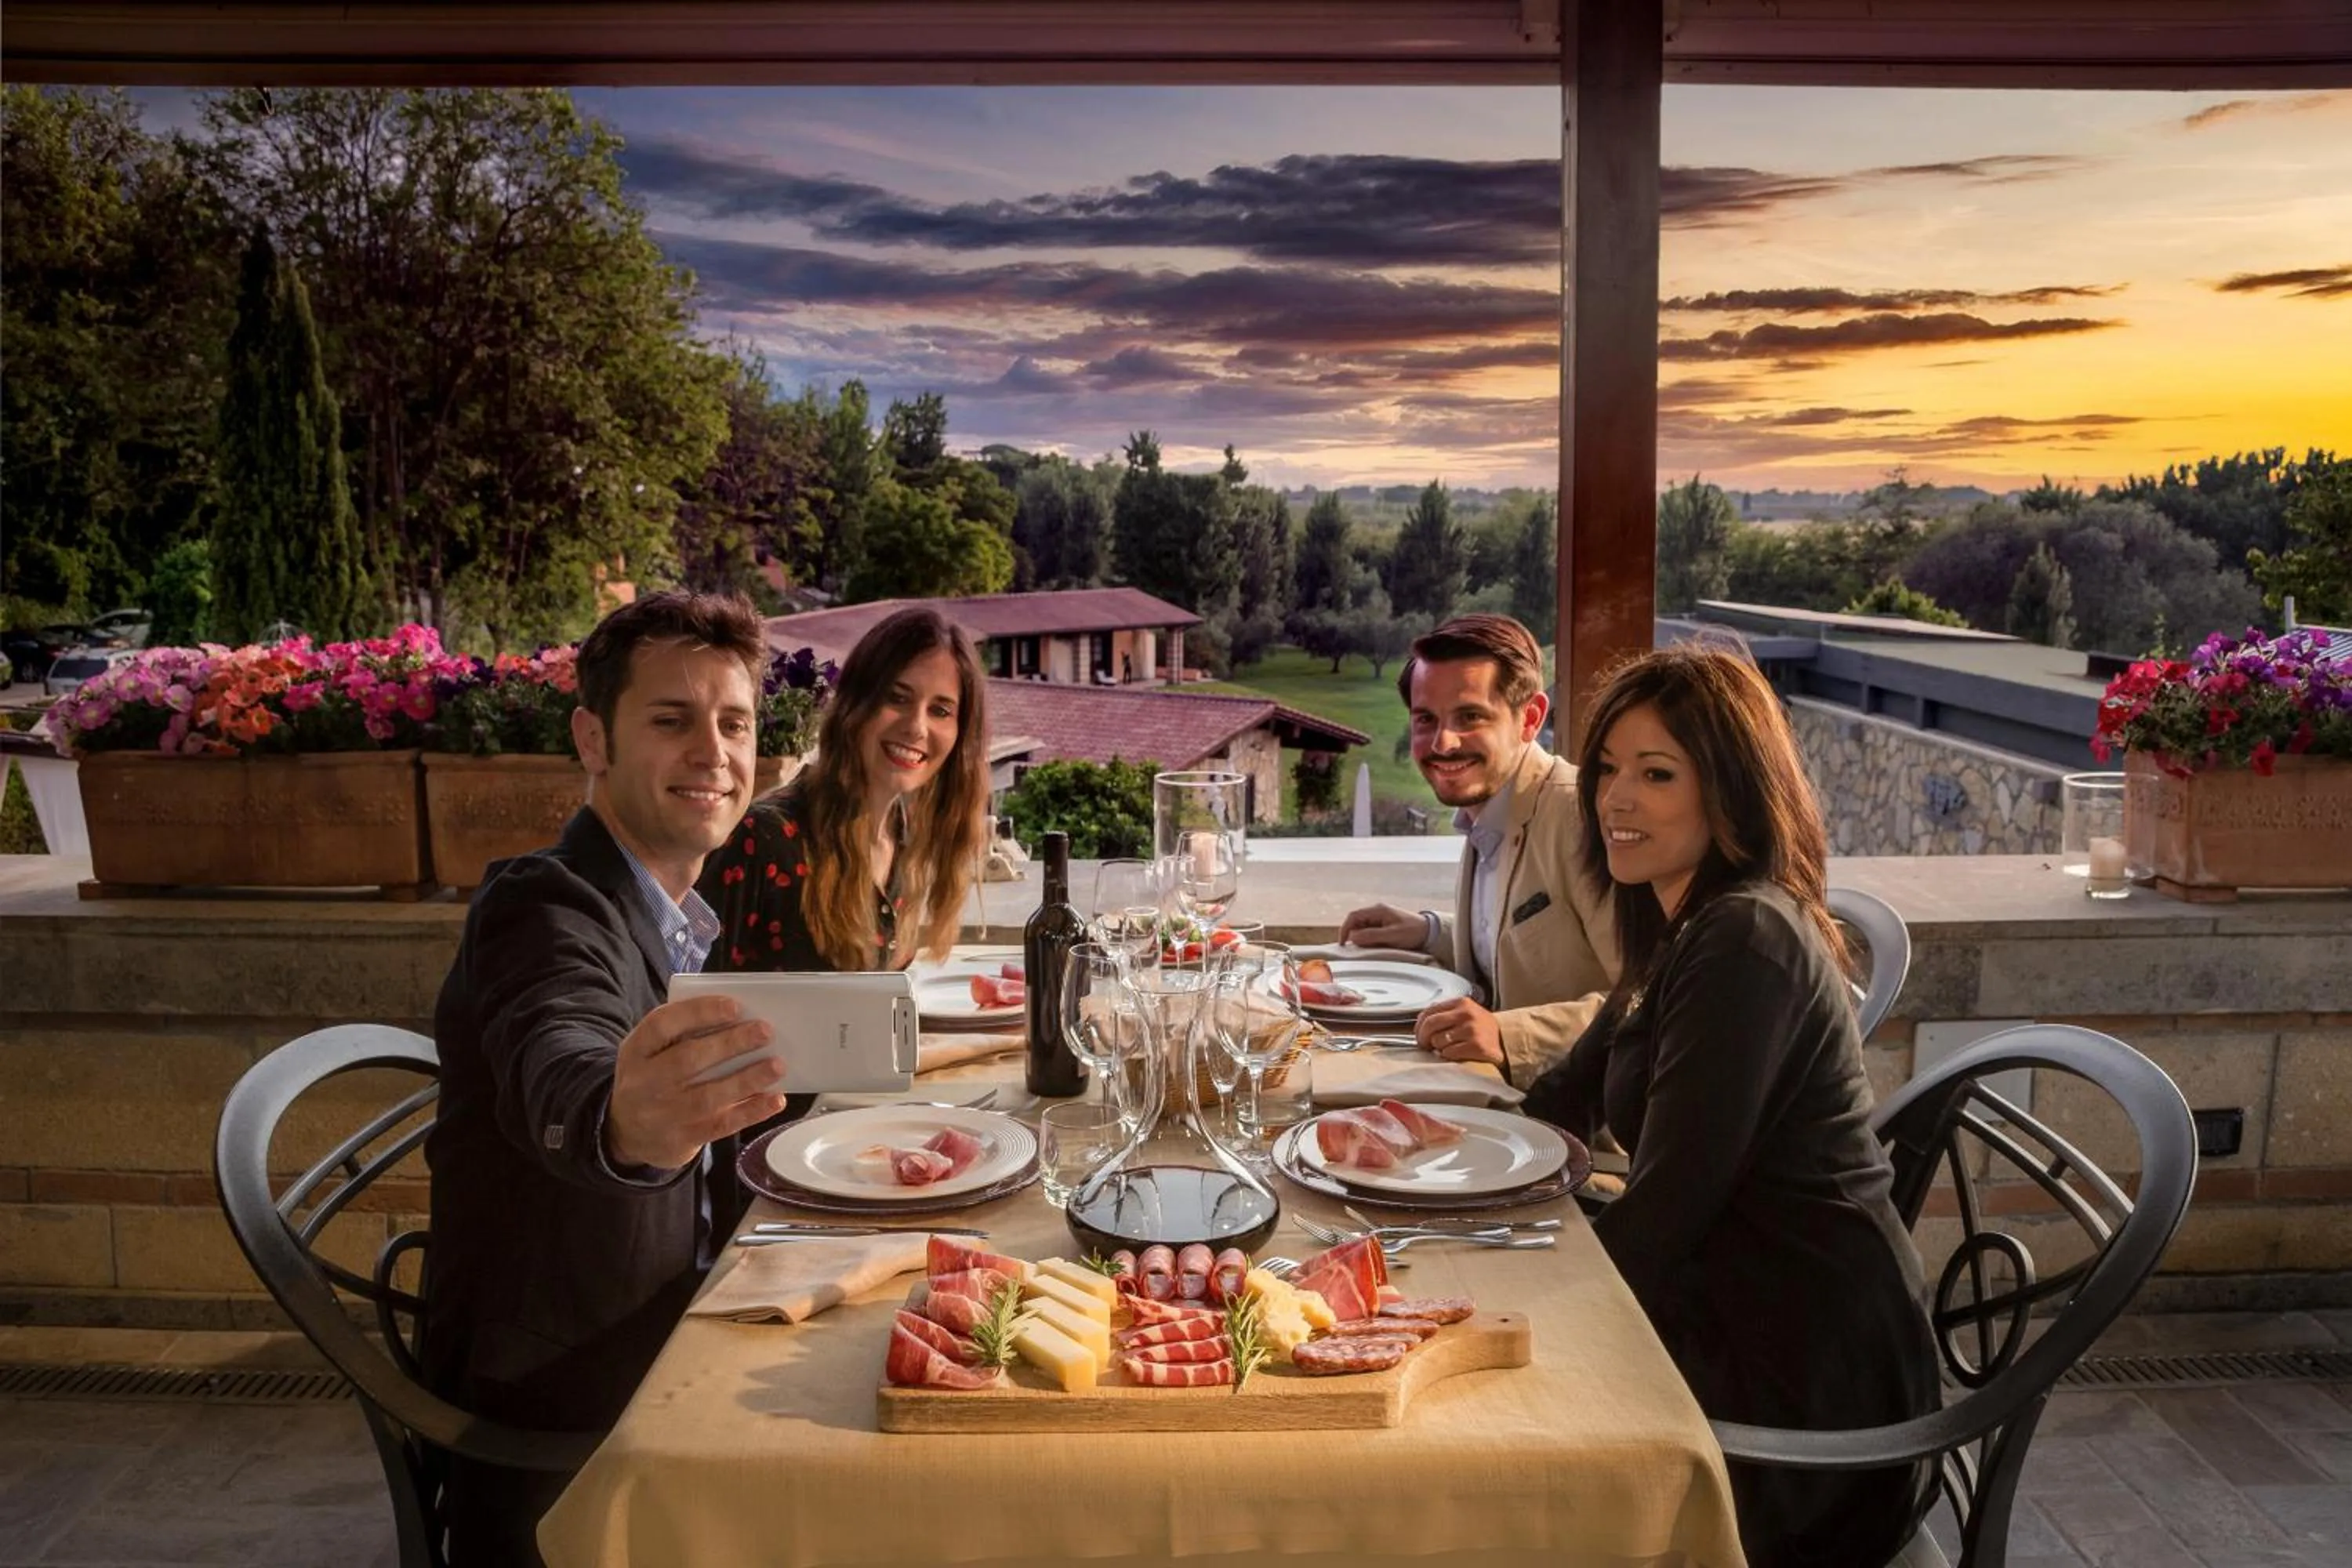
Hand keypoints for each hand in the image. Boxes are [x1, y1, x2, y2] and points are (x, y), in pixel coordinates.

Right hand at [605, 995, 788, 1171]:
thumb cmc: (653, 1079)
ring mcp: (663, 1114)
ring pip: (707, 1096)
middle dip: (730, 1043)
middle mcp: (645, 1082)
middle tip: (766, 1030)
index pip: (661, 1025)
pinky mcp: (682, 1139)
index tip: (734, 1006)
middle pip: (688, 1060)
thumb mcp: (650, 1053)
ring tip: (777, 1065)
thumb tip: (741, 1020)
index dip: (698, 1013)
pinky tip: (775, 1099)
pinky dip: (751, 1111)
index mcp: (636, 1051)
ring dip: (747, 1079)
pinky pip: (721, 1125)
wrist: (626, 1134)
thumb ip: (681, 1035)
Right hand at [1339, 902, 1426, 950]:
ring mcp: (1380, 918)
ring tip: (1369, 949)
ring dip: (1362, 938)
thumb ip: (1372, 936)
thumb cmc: (1413, 932)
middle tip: (1357, 949)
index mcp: (1378, 910)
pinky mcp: (1384, 925)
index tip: (1343, 943)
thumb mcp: (1392, 935)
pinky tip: (1376, 946)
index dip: (1345, 929)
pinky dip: (1369, 939)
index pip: (1353, 916)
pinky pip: (1370, 931)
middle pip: (1356, 922)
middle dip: (1354, 935)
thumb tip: (1353, 937)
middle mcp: (1377, 911)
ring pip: (1362, 928)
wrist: (1429, 932)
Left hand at [1417, 998, 1503, 1065]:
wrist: (1505, 1040)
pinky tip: (1457, 1053)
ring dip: (1439, 1048)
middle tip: (1425, 1045)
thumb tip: (1421, 1022)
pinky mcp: (1476, 1046)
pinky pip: (1449, 1053)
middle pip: (1430, 1025)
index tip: (1418, 1034)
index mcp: (1461, 1003)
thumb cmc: (1481, 1028)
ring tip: (1449, 1048)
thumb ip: (1445, 1013)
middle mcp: (1466, 1014)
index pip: (1428, 1012)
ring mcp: (1471, 1030)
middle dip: (1423, 1038)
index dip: (1419, 1026)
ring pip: (1438, 1041)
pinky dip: (1449, 1056)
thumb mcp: (1465, 1012)